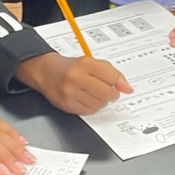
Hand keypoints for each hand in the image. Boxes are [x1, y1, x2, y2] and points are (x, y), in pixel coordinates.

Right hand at [17, 52, 131, 114]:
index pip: (112, 77)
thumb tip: (128, 88)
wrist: (46, 72)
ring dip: (102, 101)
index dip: (119, 83)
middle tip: (108, 91)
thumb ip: (112, 73)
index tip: (119, 84)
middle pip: (107, 93)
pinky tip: (87, 99)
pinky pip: (90, 111)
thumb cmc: (71, 67)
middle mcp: (76, 77)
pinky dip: (92, 107)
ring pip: (100, 105)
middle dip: (112, 94)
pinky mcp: (67, 105)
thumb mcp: (92, 63)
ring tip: (95, 93)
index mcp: (84, 63)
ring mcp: (70, 93)